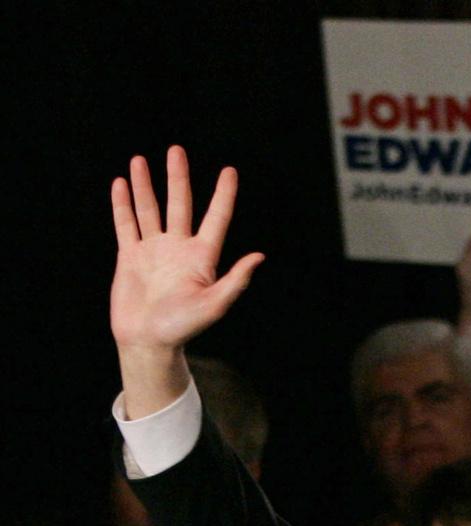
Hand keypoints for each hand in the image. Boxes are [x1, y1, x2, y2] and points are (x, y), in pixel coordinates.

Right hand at [110, 146, 262, 416]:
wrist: (149, 342)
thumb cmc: (184, 327)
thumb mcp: (214, 304)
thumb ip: (235, 280)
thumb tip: (259, 256)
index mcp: (202, 257)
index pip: (216, 218)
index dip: (223, 195)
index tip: (229, 171)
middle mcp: (179, 248)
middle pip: (180, 204)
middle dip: (178, 178)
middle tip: (176, 150)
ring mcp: (154, 251)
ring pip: (150, 209)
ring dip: (146, 186)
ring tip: (141, 159)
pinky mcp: (130, 257)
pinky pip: (126, 225)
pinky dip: (123, 205)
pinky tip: (122, 184)